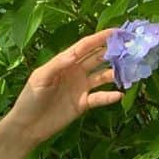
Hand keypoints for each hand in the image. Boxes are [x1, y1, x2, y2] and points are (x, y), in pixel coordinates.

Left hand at [2, 28, 122, 147]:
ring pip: (102, 76)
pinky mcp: (83, 104)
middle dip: (113, 51)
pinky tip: (119, 95)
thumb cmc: (30, 98)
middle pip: (97, 58)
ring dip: (115, 72)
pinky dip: (110, 96)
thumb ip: (58, 65)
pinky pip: (100, 97)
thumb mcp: (40, 77)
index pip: (85, 46)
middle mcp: (75, 72)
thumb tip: (74, 54)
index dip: (100, 38)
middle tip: (131, 47)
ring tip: (130, 69)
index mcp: (65, 62)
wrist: (27, 126)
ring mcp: (80, 87)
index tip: (117, 31)